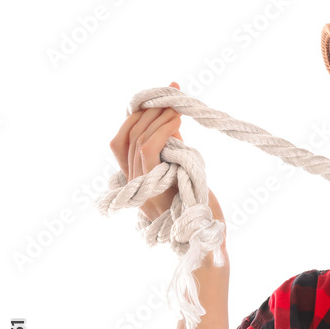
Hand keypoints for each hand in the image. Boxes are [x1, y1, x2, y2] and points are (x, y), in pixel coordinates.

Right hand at [108, 81, 225, 229]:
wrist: (207, 234)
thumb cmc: (198, 204)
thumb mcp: (183, 168)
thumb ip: (171, 146)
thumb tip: (170, 116)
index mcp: (135, 177)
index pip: (122, 140)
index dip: (137, 114)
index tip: (162, 93)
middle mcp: (132, 181)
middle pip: (128, 136)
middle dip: (149, 110)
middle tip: (172, 94)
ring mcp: (140, 186)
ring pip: (138, 140)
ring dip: (159, 118)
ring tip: (178, 106)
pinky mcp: (153, 187)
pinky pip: (149, 151)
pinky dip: (162, 131)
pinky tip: (177, 120)